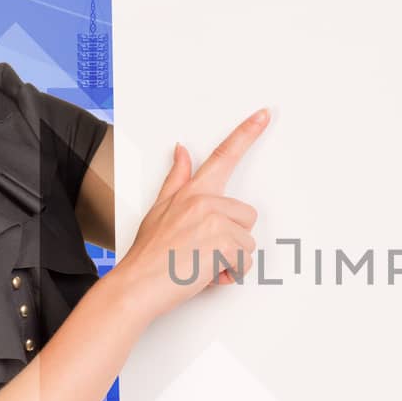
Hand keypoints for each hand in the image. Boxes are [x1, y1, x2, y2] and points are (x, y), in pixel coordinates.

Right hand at [116, 107, 270, 318]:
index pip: (223, 156)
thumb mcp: (159, 209)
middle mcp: (205, 201)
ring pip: (247, 242)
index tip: (264, 115)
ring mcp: (215, 220)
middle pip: (246, 216)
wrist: (138, 285)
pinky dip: (231, 273)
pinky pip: (246, 260)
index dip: (247, 133)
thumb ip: (177, 179)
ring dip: (231, 259)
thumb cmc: (149, 254)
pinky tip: (207, 274)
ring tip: (202, 264)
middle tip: (204, 252)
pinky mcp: (224, 242)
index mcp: (193, 192)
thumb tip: (182, 150)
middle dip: (232, 239)